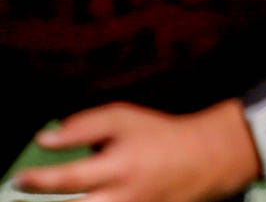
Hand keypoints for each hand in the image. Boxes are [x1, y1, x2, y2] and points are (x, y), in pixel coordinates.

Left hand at [19, 102, 258, 201]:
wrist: (199, 161)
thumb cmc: (156, 136)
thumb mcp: (124, 118)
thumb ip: (85, 125)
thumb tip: (45, 139)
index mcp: (119, 166)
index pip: (70, 179)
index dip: (39, 181)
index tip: (19, 179)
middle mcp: (121, 198)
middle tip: (22, 198)